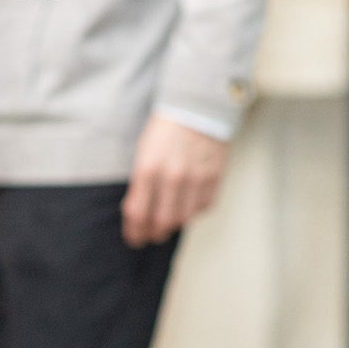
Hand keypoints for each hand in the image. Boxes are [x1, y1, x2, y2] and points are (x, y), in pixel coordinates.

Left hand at [122, 114, 227, 246]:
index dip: (134, 232)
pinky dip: (194, 212)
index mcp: (148, 169)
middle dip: (153, 234)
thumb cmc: (164, 131)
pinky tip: (187, 206)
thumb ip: (140, 185)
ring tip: (167, 223)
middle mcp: (172, 176)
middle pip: (162, 222)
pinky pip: (204, 207)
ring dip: (173, 225)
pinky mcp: (215, 178)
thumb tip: (138, 214)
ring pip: (184, 218)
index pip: (138, 213)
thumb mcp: (142, 154)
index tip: (134, 238)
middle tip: (150, 236)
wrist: (196, 108)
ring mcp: (196, 178)